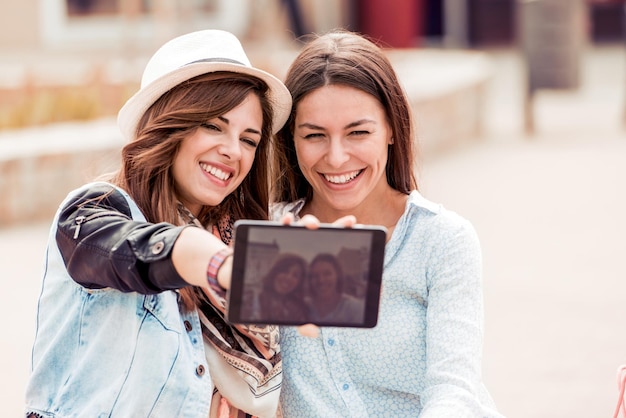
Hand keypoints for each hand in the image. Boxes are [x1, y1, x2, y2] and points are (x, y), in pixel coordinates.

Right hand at [280, 213, 357, 337]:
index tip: (362, 232)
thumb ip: (304, 321)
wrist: (252, 288)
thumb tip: (314, 332)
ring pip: (305, 225)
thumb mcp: (294, 312)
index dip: (350, 240)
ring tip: (314, 225)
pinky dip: (285, 221)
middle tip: (350, 223)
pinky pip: (282, 225)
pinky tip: (287, 221)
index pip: (338, 248)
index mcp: (319, 261)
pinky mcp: (276, 235)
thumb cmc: (278, 297)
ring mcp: (293, 239)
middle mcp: (309, 246)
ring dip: (311, 221)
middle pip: (328, 232)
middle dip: (340, 224)